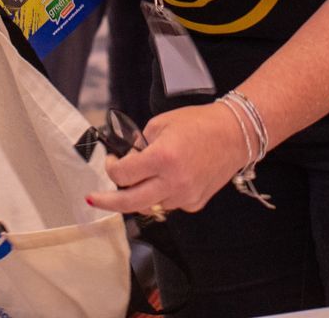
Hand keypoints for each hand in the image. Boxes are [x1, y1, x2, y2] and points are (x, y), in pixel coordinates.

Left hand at [87, 104, 251, 215]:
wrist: (235, 135)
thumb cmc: (199, 123)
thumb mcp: (162, 124)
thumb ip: (140, 144)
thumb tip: (127, 159)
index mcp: (163, 157)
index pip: (123, 174)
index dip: (111, 167)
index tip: (112, 160)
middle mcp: (173, 182)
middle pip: (129, 203)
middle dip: (107, 202)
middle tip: (93, 199)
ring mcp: (185, 196)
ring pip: (149, 206)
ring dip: (138, 195)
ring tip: (139, 179)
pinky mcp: (195, 203)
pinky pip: (168, 205)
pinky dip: (160, 195)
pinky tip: (166, 179)